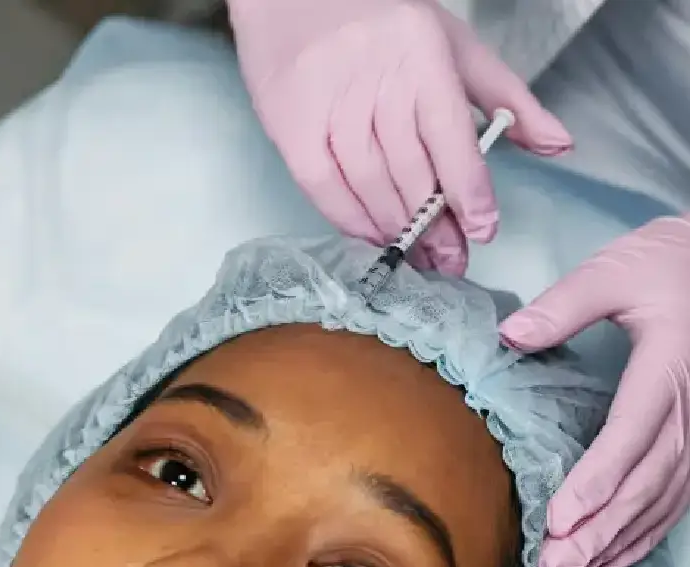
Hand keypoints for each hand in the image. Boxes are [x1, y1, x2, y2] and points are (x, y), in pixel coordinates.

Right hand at [227, 0, 570, 274]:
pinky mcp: (290, 125)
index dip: (468, 191)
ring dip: (396, 229)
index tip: (482, 230)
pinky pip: (324, 187)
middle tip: (451, 260)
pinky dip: (349, 219)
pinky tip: (372, 235)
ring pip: (369, 185)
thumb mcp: (454, 44)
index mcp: (421, 54)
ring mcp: (329, 103)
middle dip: (434, 225)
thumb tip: (558, 145)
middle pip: (410, 171)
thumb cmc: (382, 20)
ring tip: (418, 255)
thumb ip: (507, 97)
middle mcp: (374, 78)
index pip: (450, 137)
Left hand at [500, 215, 689, 566]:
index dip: (596, 482)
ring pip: (662, 500)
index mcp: (669, 370)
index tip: (559, 520)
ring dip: (617, 542)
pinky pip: (678, 498)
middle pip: (645, 483)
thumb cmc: (673, 263)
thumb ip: (568, 303)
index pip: (631, 436)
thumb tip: (512, 335)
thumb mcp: (620, 269)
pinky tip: (614, 559)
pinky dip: (646, 533)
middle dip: (599, 532)